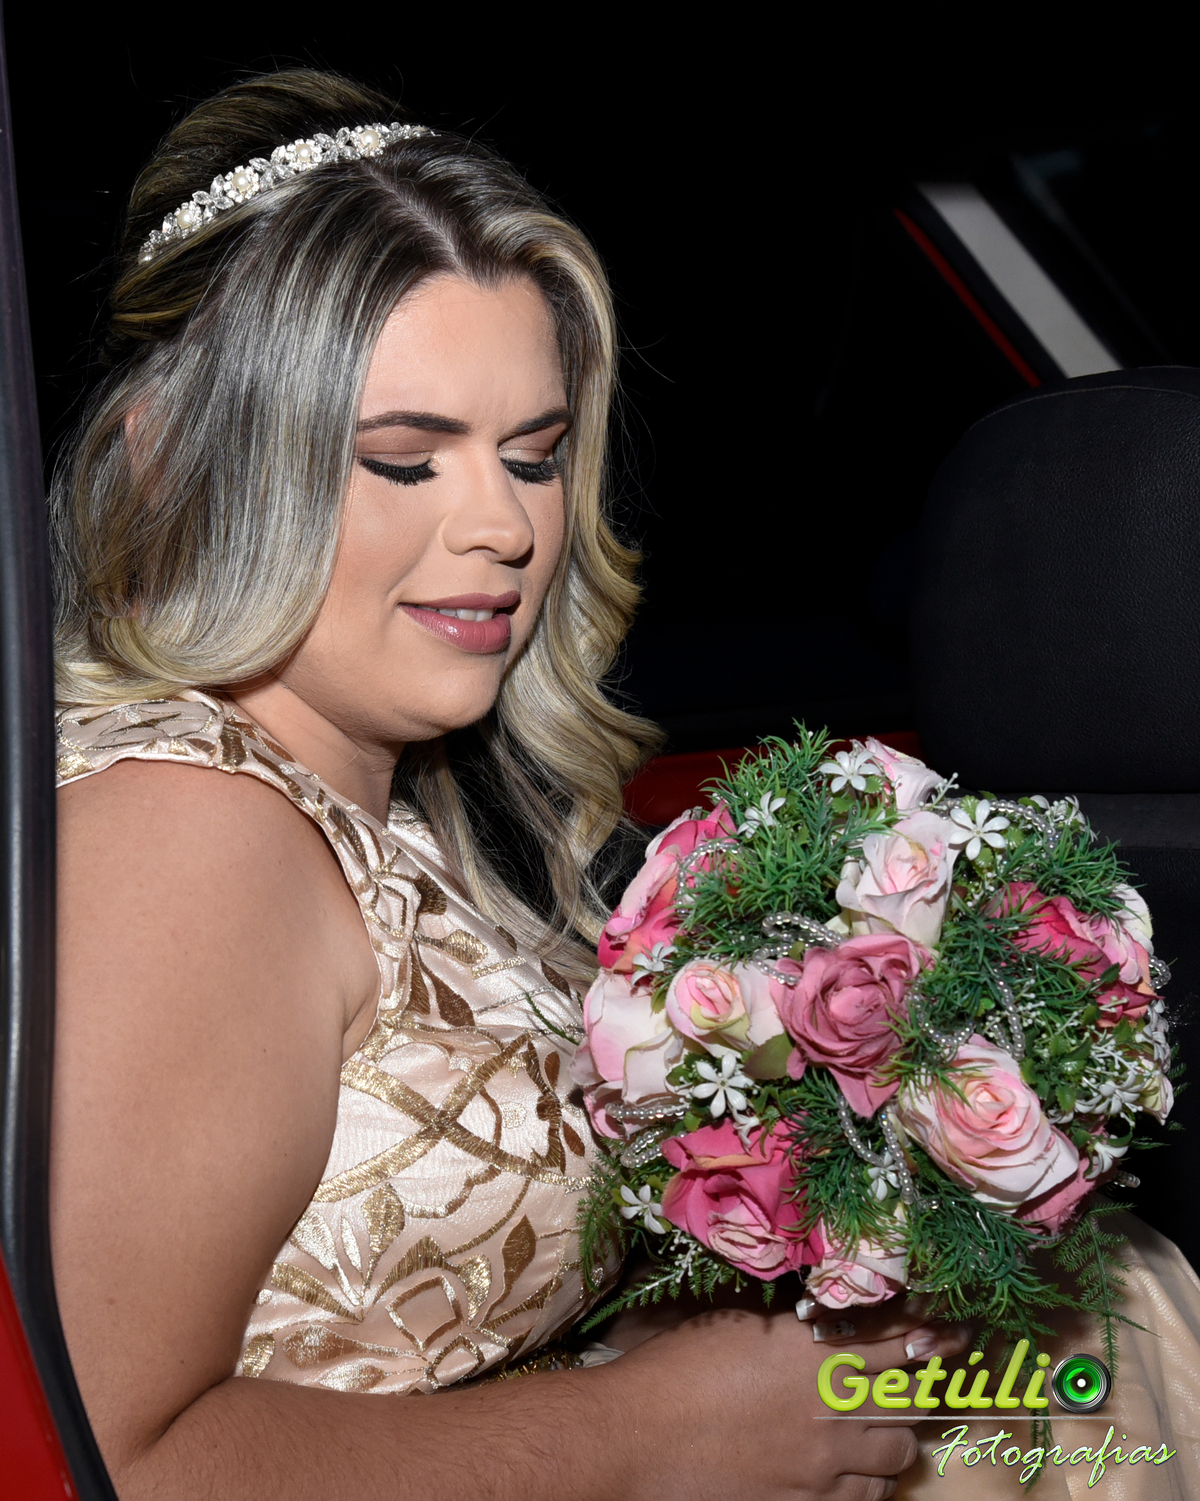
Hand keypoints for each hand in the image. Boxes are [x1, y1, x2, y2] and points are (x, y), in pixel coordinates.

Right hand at [598, 1295, 971, 1500]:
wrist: (637, 1437)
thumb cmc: (678, 1368)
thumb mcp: (741, 1327)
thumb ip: (794, 1333)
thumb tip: (824, 1332)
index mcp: (815, 1354)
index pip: (897, 1346)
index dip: (929, 1340)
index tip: (949, 1335)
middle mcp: (832, 1409)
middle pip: (908, 1406)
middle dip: (916, 1394)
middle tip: (915, 1386)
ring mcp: (823, 1466)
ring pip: (896, 1457)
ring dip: (894, 1441)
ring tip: (878, 1433)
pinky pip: (865, 1499)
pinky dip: (869, 1485)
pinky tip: (853, 1475)